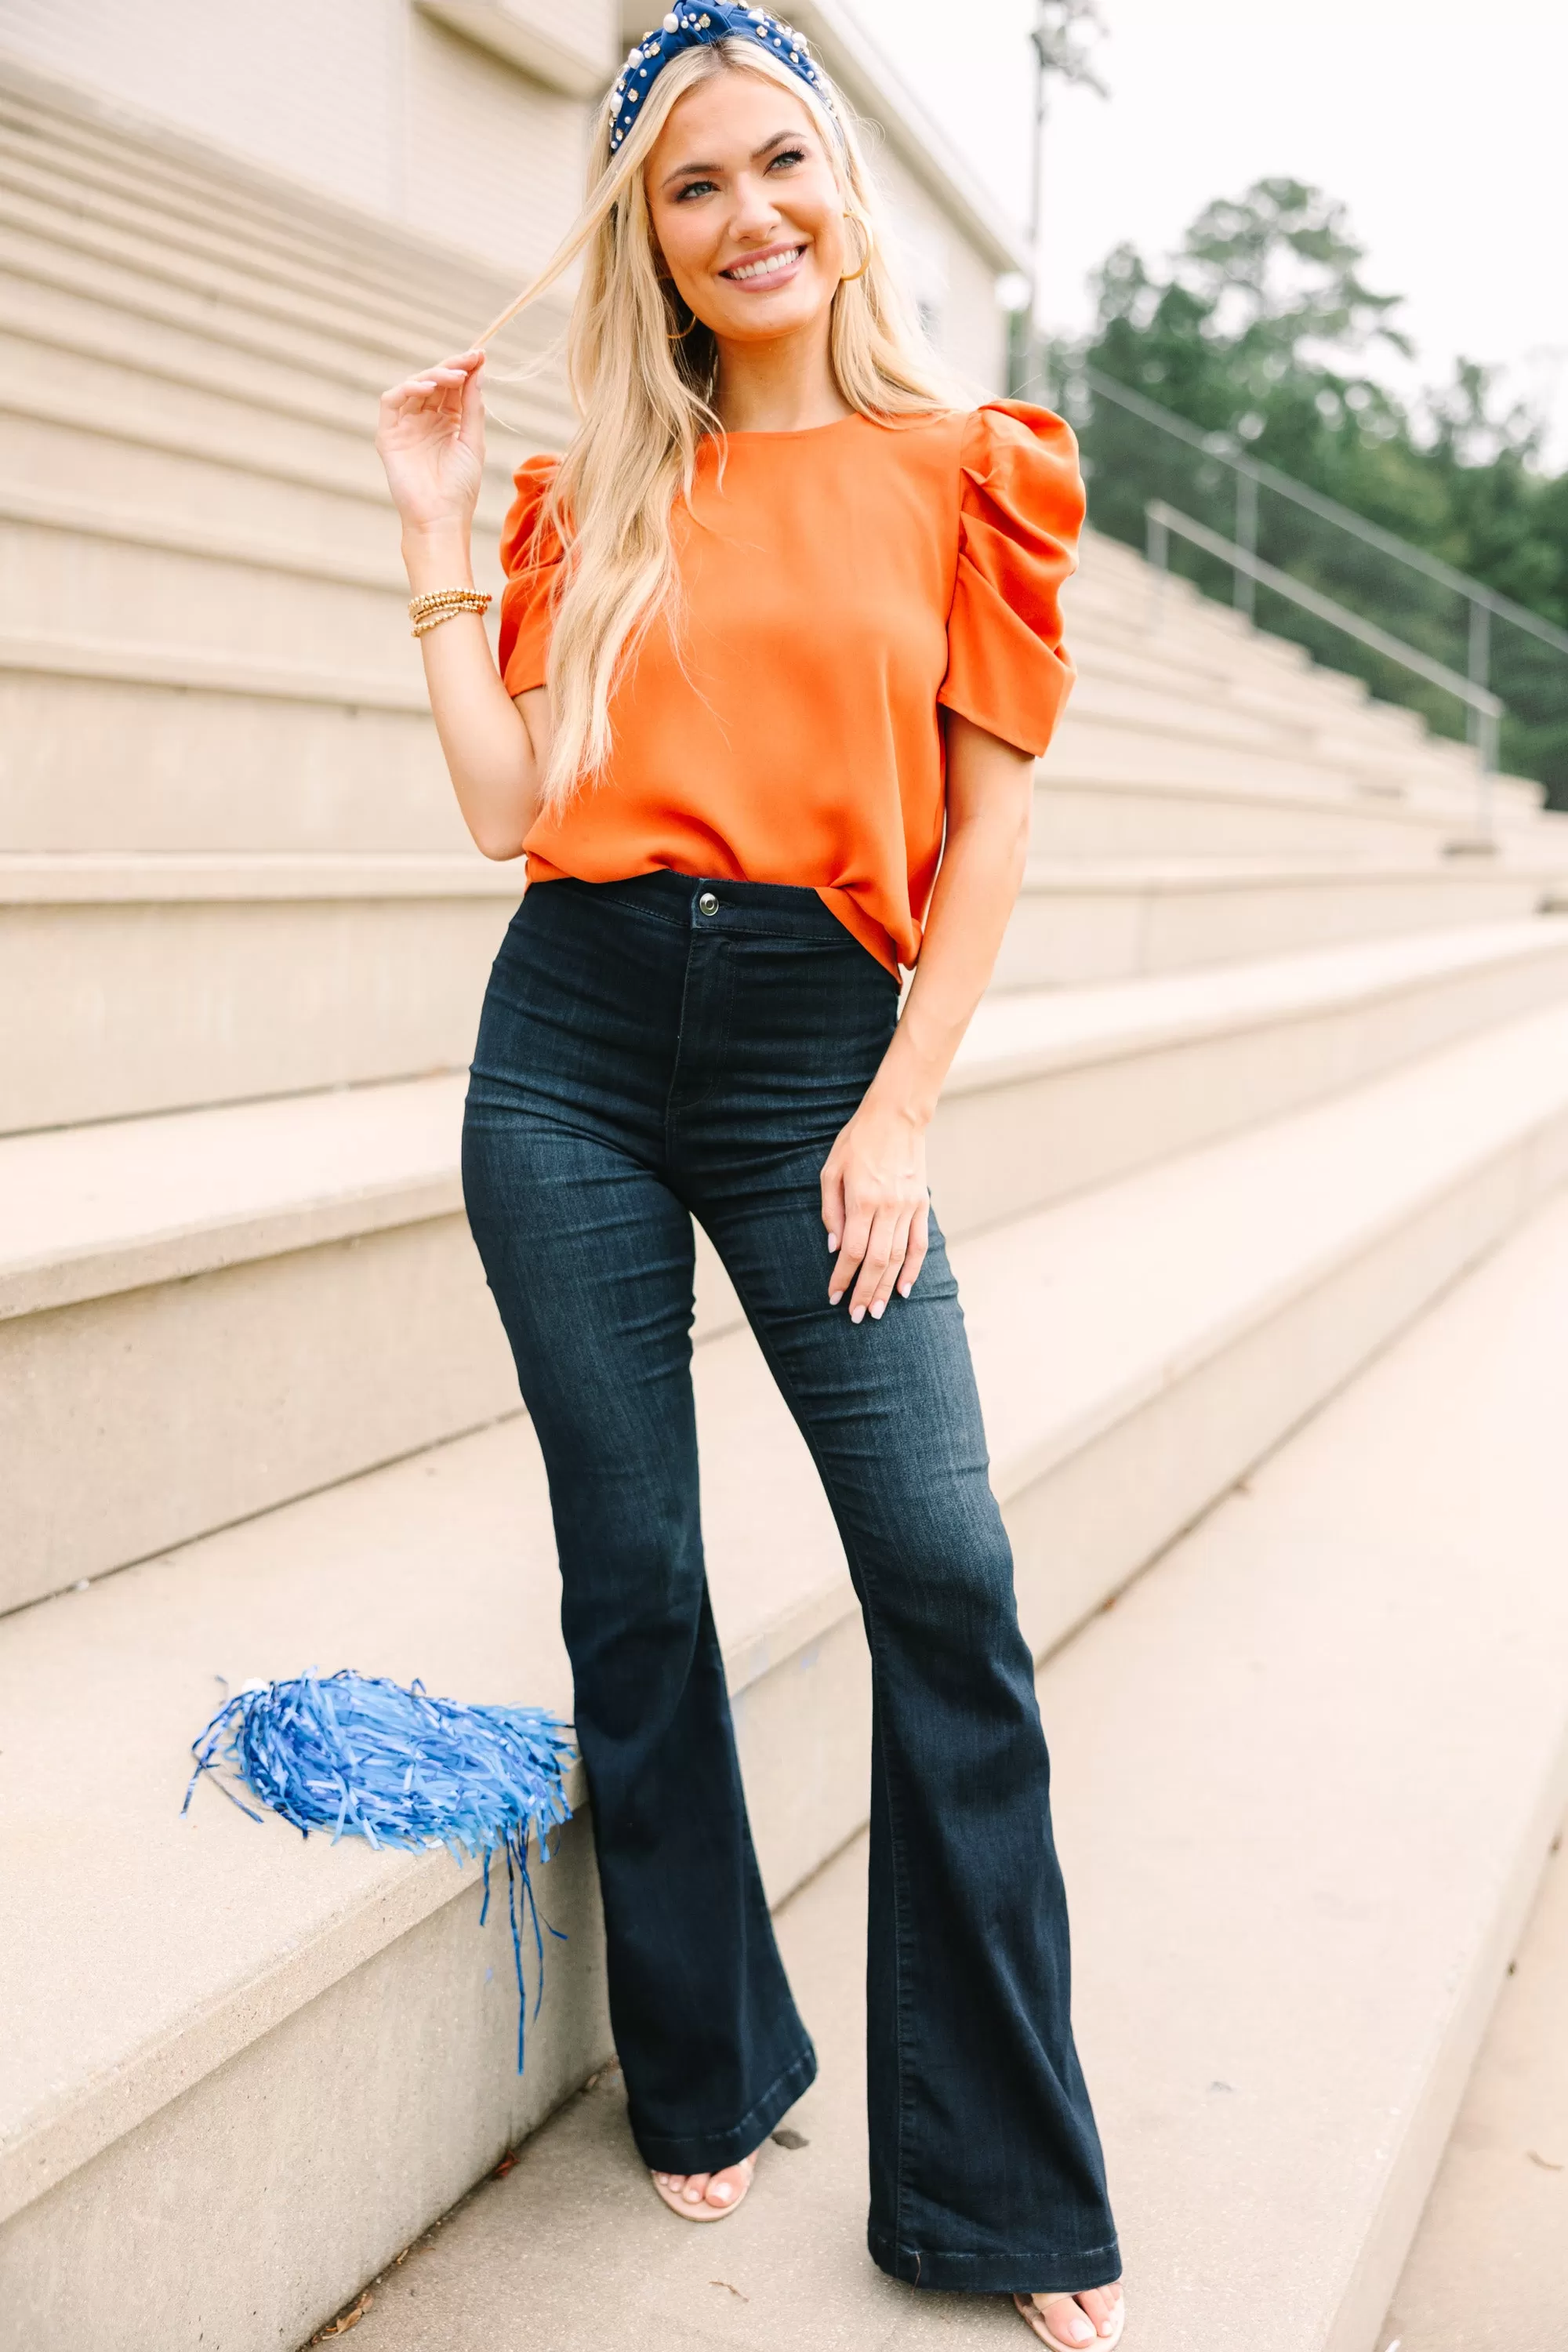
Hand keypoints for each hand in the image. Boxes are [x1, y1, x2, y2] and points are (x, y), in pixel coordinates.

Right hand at [375, 349, 485, 536]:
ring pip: (414, 386)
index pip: (454, 388)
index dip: (466, 369)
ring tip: (453, 376)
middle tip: (470, 358)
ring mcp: (406, 426)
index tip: (481, 355)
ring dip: (434, 375)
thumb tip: (478, 373)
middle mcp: (426, 421)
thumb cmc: (460, 488)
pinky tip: (427, 387)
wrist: (441, 519)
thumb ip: (473, 408)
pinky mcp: (388, 435)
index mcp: (448, 423)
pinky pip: (392, 401)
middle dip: (452, 367)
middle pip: (435, 383)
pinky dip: (408, 388)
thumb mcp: (473, 442)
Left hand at [820, 1097, 929, 1322]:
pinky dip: (913, 1268)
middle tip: (857, 1316)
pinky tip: (905, 1289)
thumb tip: (833, 1247)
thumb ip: (831, 1210)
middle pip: (876, 1260)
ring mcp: (908, 1207)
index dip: (842, 1277)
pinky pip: (920, 1243)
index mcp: (862, 1199)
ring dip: (887, 1287)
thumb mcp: (832, 1170)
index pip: (851, 1250)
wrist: (897, 1117)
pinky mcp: (922, 1205)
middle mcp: (887, 1207)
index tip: (834, 1296)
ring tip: (877, 1310)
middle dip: (865, 1291)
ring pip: (898, 1257)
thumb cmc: (857, 1141)